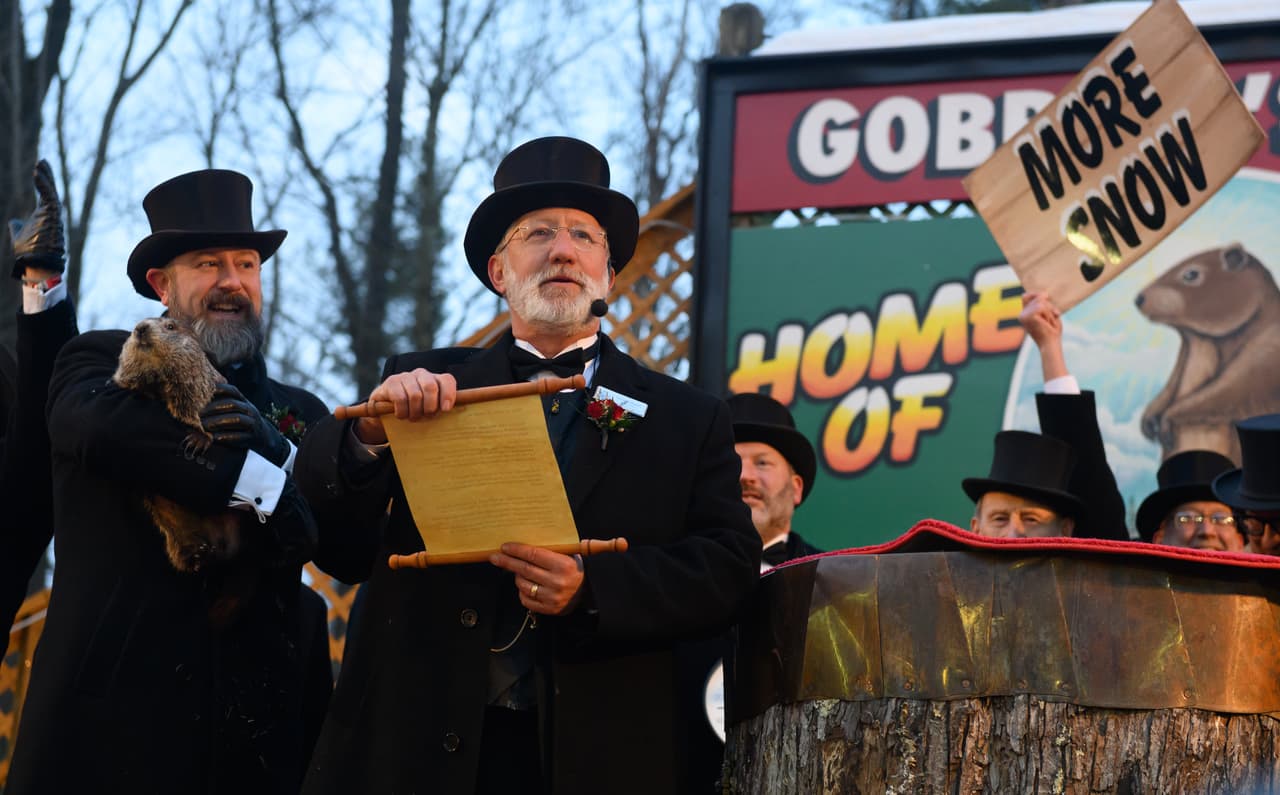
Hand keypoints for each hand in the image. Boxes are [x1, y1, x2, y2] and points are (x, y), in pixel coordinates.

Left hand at [9, 159, 65, 278]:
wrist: (35, 262)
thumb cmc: (29, 252)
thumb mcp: (18, 235)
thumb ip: (17, 226)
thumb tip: (14, 221)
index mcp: (44, 216)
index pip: (46, 195)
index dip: (42, 182)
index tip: (39, 169)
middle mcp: (51, 214)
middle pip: (51, 190)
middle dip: (47, 175)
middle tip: (43, 161)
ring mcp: (54, 215)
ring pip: (52, 191)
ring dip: (46, 177)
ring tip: (40, 163)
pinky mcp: (53, 216)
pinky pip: (49, 196)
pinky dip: (44, 184)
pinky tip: (37, 173)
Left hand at [200, 383, 290, 465]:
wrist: (263, 436)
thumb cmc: (243, 421)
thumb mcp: (238, 409)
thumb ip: (223, 401)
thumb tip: (199, 395)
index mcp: (244, 401)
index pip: (233, 391)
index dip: (219, 389)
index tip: (204, 392)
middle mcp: (250, 410)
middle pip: (232, 404)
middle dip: (214, 408)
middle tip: (198, 414)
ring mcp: (253, 423)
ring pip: (237, 419)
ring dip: (218, 422)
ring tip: (203, 426)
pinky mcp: (252, 437)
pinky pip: (239, 436)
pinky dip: (225, 436)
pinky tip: (213, 437)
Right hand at [353, 368, 456, 443]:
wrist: (386, 408)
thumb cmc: (413, 410)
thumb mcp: (429, 409)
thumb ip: (441, 408)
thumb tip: (451, 414)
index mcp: (435, 379)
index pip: (447, 380)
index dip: (448, 394)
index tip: (445, 409)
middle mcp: (422, 374)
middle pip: (431, 387)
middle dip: (430, 406)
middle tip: (426, 416)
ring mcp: (406, 376)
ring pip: (415, 395)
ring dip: (414, 412)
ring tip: (413, 418)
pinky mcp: (391, 382)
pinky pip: (400, 398)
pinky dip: (402, 411)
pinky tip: (401, 415)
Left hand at [490, 542, 584, 616]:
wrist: (590, 591)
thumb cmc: (575, 569)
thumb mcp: (569, 555)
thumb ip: (551, 550)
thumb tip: (523, 543)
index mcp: (563, 565)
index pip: (534, 555)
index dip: (517, 550)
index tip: (505, 547)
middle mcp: (557, 582)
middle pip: (524, 569)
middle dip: (507, 562)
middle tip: (495, 557)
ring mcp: (552, 597)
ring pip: (522, 585)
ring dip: (516, 577)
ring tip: (518, 572)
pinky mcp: (548, 609)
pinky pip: (526, 599)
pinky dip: (522, 591)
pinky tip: (525, 585)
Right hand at [1018, 291, 1061, 346]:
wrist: (1050, 344)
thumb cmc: (1052, 332)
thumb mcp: (1049, 315)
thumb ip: (1045, 304)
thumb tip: (1044, 294)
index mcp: (1024, 315)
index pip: (1025, 296)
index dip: (1036, 295)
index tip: (1047, 300)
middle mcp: (1022, 315)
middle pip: (1037, 298)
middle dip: (1049, 305)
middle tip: (1052, 318)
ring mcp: (1023, 315)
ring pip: (1041, 302)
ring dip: (1050, 311)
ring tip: (1049, 322)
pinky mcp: (1028, 316)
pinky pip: (1042, 307)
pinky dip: (1048, 314)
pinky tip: (1047, 323)